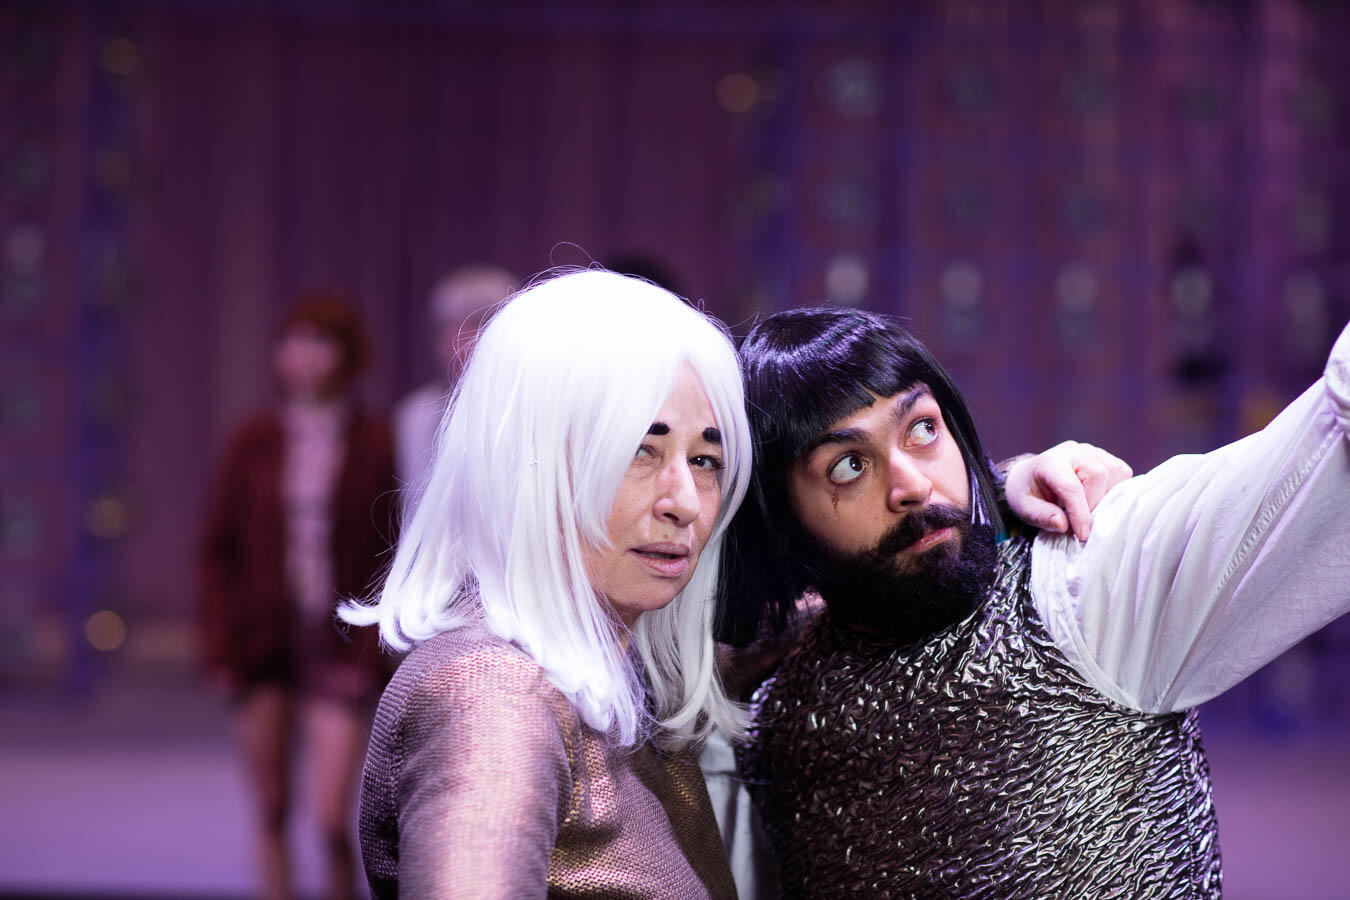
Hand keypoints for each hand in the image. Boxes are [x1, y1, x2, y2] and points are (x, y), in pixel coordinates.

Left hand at [1005, 441, 1132, 540]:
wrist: (1029, 475)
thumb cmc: (1028, 493)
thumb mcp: (1024, 508)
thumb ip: (1041, 516)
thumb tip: (1063, 525)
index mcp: (1049, 463)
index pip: (1071, 487)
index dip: (1080, 514)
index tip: (1083, 535)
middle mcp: (1072, 452)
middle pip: (1098, 475)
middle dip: (1095, 504)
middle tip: (1084, 523)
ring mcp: (1090, 451)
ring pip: (1116, 471)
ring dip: (1108, 496)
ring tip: (1091, 510)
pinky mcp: (1103, 456)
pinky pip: (1122, 472)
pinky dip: (1116, 489)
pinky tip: (1100, 499)